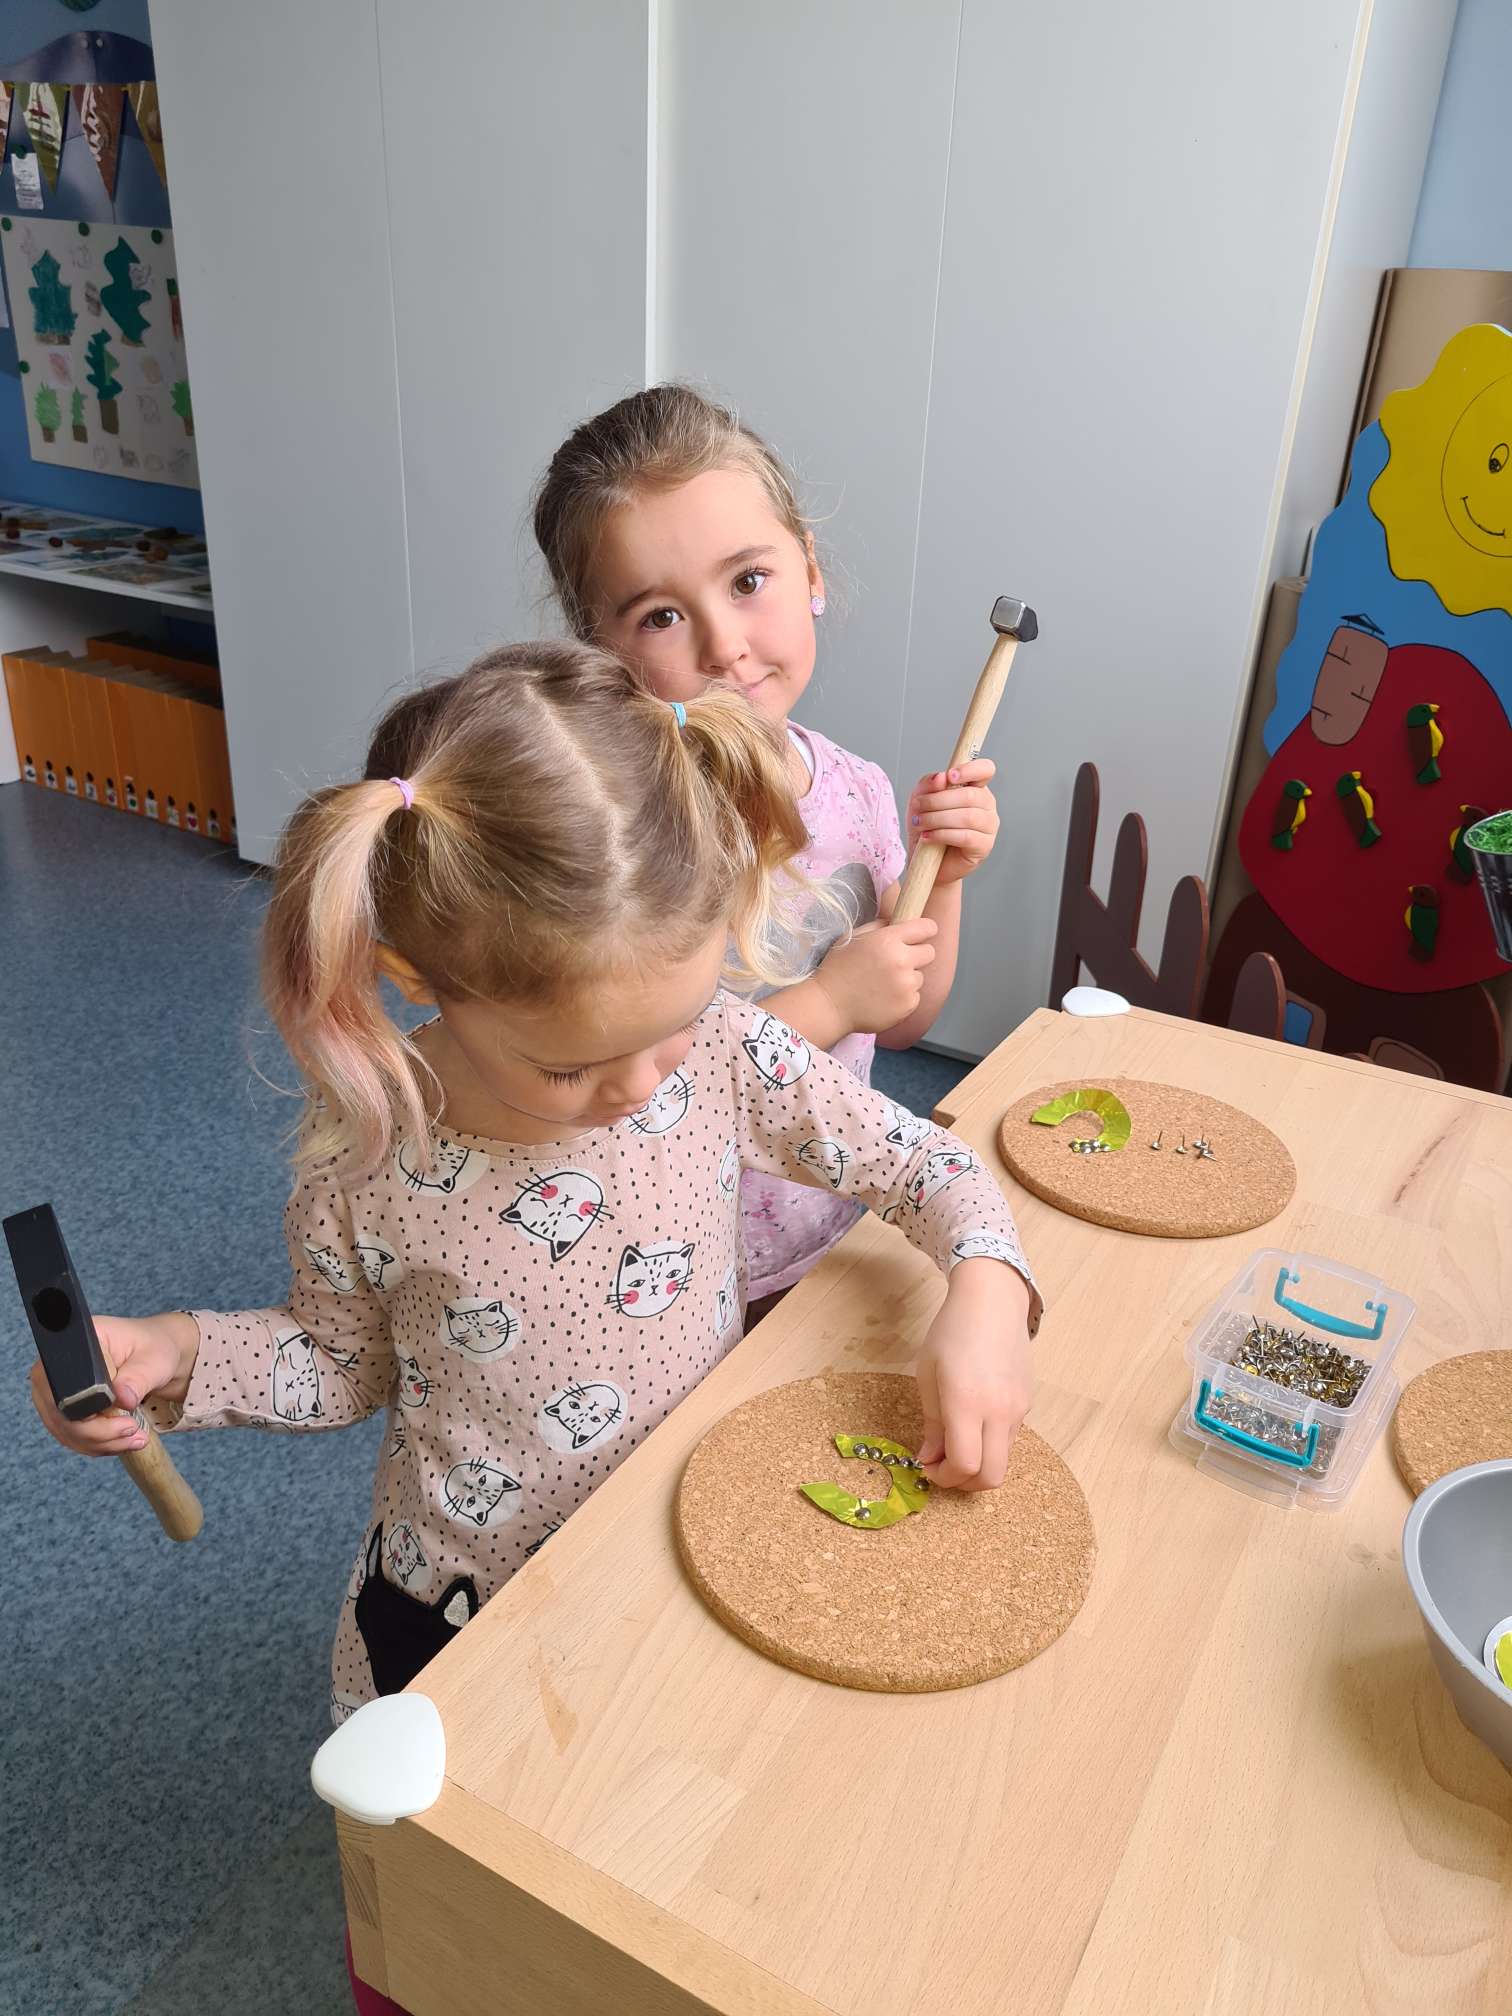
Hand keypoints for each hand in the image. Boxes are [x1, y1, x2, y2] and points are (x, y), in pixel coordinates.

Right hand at [29, 1311, 198, 1456]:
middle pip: (59, 1414)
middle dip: (97, 1432)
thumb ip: (137, 1377)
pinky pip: (74, 1438)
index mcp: (74, 1345)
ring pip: (66, 1432)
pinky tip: (123, 1441)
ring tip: (134, 1439)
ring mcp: (56, 1394)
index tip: (123, 1412)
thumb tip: (122, 1399)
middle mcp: (56, 1369)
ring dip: (101, 1443)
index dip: (88, 1406)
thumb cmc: (153, 1349)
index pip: (63, 1385)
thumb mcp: (153, 1358)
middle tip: (131, 1429)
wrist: (156, 1358)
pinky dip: (99, 1445)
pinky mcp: (66, 1413)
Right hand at [814, 916, 937, 1035]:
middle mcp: (901, 961)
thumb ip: (880, 927)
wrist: (829, 1006)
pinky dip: (903, 997)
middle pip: (930, 952)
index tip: (919, 936)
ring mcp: (906, 985)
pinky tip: (883, 998)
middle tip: (898, 962)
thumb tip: (899, 922)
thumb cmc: (837, 970)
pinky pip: (915, 996)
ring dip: (907, 978)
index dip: (924, 930)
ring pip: (920, 976)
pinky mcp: (908, 1005)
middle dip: (917, 955)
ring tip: (882, 984)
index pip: (927, 927)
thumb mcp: (853, 937)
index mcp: (888, 940)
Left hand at [906, 758, 998, 886]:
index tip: (950, 776)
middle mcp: (986, 805)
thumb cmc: (927, 828)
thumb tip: (941, 777)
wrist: (926, 862)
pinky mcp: (984, 846)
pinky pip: (966, 836)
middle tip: (918, 807)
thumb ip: (928, 785)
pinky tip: (928, 837)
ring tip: (920, 823)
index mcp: (975, 788)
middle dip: (938, 800)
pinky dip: (942, 834)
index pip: (985, 770)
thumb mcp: (920, 801)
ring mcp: (989, 826)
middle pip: (970, 795)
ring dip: (937, 818)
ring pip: (967, 816)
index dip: (970, 769)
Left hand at [914, 1260, 1031, 1490]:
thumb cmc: (951, 1331)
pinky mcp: (1027, 1403)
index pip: (964, 1466)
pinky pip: (1009, 1439)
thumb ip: (931, 1423)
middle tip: (942, 1468)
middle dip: (964, 1484)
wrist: (993, 1300)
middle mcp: (999, 1412)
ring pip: (1003, 1461)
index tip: (926, 1468)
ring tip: (955, 1444)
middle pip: (991, 1477)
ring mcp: (1018, 1409)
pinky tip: (973, 1423)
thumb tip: (929, 1458)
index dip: (943, 1478)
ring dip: (978, 1465)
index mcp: (968, 1403)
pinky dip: (990, 1445)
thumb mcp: (928, 1374)